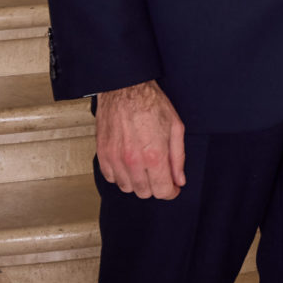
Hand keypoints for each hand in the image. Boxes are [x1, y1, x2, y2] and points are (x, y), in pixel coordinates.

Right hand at [95, 80, 185, 199]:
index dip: (171, 192)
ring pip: (127, 188)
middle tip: (159, 173)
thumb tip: (179, 179)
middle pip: (145, 193)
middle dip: (155, 186)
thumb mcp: (175, 127)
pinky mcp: (102, 155)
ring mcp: (115, 159)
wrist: (124, 89)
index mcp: (154, 155)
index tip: (172, 188)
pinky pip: (111, 178)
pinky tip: (128, 163)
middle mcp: (133, 161)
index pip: (162, 191)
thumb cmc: (151, 103)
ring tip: (144, 166)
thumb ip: (178, 157)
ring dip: (138, 182)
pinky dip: (121, 176)